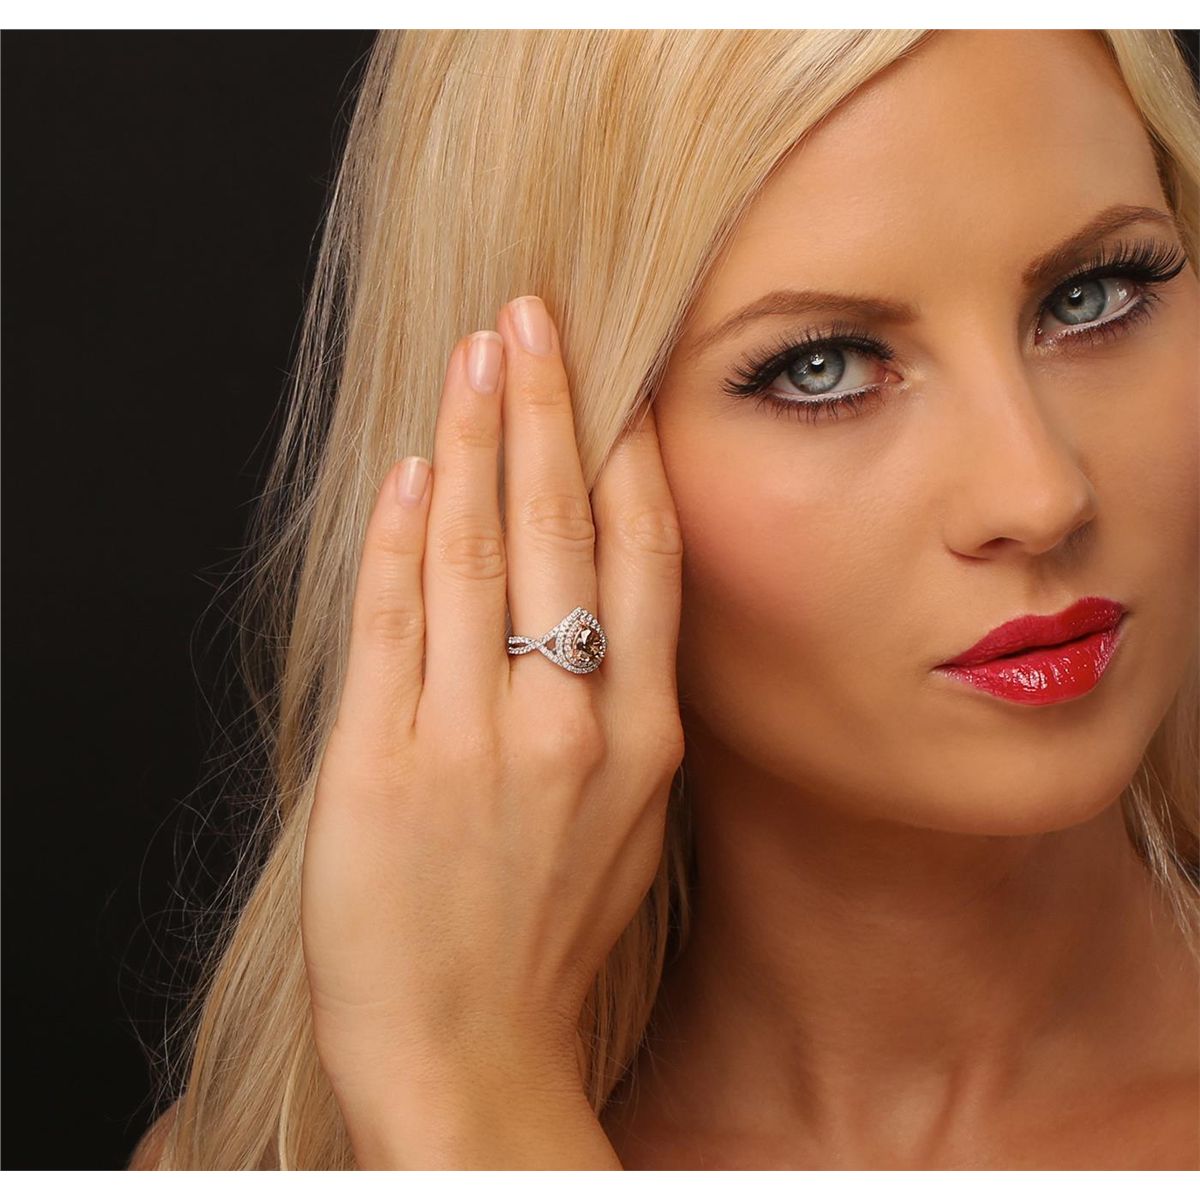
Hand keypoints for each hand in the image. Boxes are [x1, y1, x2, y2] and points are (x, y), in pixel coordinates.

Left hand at [300, 294, 683, 1163]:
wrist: (472, 1055)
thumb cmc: (551, 937)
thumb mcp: (628, 824)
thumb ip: (621, 711)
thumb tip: (603, 604)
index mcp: (642, 740)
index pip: (640, 561)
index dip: (623, 458)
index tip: (613, 382)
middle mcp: (569, 727)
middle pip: (560, 532)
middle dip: (544, 409)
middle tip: (531, 317)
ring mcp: (474, 743)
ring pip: (476, 556)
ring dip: (473, 444)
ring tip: (475, 358)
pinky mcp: (384, 766)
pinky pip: (396, 625)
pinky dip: (404, 539)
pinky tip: (419, 472)